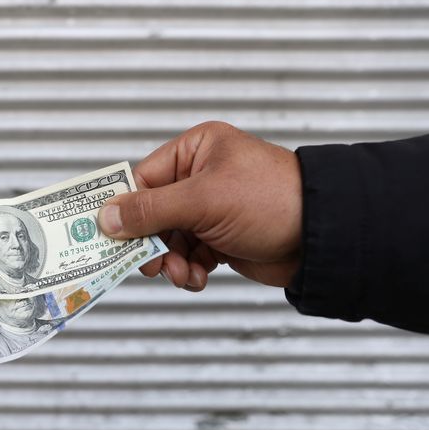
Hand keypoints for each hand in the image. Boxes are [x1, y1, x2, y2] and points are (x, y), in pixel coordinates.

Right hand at [98, 121, 301, 290]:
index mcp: (196, 151)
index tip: (105, 234)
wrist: (323, 237)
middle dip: (151, 243)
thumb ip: (151, 209)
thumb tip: (106, 217)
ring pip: (168, 240)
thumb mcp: (204, 200)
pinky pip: (188, 256)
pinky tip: (199, 278)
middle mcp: (200, 177)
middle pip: (152, 214)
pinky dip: (189, 270)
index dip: (124, 208)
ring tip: (183, 274)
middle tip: (149, 264)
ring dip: (171, 262)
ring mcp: (209, 210)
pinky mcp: (219, 238)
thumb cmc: (271, 200)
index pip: (143, 179)